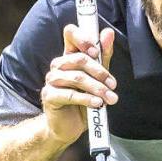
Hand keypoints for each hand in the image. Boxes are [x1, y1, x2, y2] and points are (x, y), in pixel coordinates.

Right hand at [41, 23, 115, 144]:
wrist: (69, 127)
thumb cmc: (84, 101)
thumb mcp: (98, 79)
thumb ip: (103, 57)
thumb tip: (108, 33)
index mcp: (69, 56)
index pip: (70, 34)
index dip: (83, 38)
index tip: (96, 51)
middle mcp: (59, 65)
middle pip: (79, 58)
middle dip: (100, 72)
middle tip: (112, 85)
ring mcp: (52, 80)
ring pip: (77, 77)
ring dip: (97, 88)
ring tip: (110, 98)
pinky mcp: (49, 95)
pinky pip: (70, 94)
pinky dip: (87, 99)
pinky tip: (97, 104)